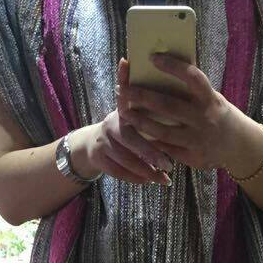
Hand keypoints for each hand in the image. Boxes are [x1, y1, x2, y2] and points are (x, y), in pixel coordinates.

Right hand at [72, 61, 171, 185]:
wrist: (93, 144)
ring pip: (126, 160)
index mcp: (121, 111)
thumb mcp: (132, 113)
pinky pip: (119, 172)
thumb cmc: (124, 128)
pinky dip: (135, 178)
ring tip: (164, 178)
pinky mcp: (98, 159)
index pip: (127, 101)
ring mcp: (102, 142)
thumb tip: (157, 81)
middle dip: (151, 153)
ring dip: (146, 171)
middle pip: (130, 140)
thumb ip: (146, 104)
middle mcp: (109, 124)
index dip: (130, 88)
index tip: (142, 88)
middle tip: (169, 165)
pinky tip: (149, 181)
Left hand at [120, 54, 262, 174]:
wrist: (238, 146)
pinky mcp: (192, 157)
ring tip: (124, 113)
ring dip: (140, 122)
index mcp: (210, 99)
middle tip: (123, 89)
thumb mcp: (211, 98)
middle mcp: (204, 118)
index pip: (192, 77)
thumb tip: (161, 72)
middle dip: (142, 97)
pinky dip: (151, 140)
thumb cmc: (217, 114)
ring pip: (162, 131)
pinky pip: (166, 148)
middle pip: (168, 106)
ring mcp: (198, 140)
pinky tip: (137, 133)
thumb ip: (192, 91)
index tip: (153, 57)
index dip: (173, 66)